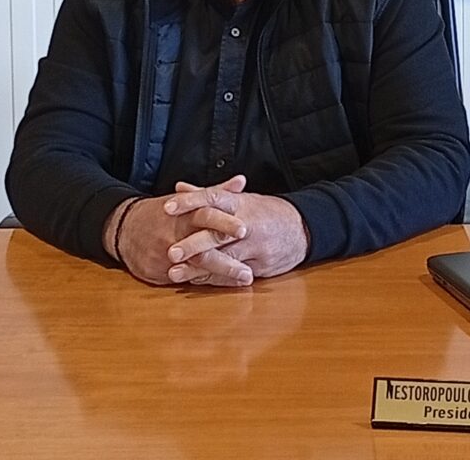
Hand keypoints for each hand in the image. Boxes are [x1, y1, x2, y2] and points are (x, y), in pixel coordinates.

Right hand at [103, 175, 251, 286]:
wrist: (125, 227)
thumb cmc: (165, 213)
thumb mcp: (189, 199)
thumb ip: (217, 192)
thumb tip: (242, 181)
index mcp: (185, 213)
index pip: (206, 215)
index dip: (225, 222)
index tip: (245, 230)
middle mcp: (175, 234)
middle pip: (202, 246)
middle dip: (225, 259)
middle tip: (249, 270)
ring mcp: (165, 255)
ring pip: (196, 267)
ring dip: (222, 274)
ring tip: (245, 279)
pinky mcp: (157, 272)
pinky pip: (184, 279)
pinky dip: (206, 282)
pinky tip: (225, 285)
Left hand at [163, 177, 308, 286]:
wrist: (302, 229)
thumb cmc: (265, 212)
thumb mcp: (240, 199)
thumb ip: (209, 195)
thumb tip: (179, 187)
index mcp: (241, 203)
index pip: (213, 198)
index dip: (190, 201)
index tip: (167, 207)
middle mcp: (247, 224)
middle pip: (217, 233)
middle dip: (193, 243)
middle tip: (170, 251)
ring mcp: (255, 247)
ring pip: (223, 258)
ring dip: (197, 267)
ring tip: (174, 272)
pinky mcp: (259, 266)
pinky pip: (231, 274)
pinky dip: (211, 278)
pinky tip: (193, 281)